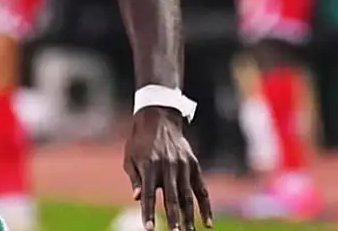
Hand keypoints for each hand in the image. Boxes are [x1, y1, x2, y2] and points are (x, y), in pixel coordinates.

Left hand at [123, 106, 212, 230]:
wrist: (159, 119)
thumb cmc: (139, 142)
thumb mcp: (130, 158)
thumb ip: (135, 179)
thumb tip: (137, 199)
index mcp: (149, 166)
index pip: (148, 196)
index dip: (148, 213)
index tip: (149, 229)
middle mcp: (167, 167)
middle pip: (172, 198)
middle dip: (173, 218)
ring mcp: (183, 166)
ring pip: (188, 196)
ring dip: (189, 217)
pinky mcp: (194, 165)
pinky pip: (202, 189)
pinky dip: (206, 207)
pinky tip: (207, 223)